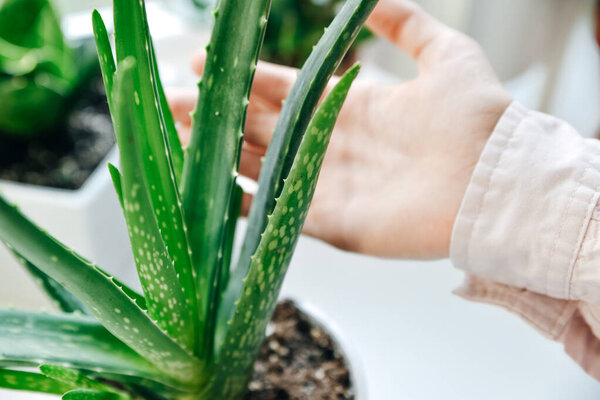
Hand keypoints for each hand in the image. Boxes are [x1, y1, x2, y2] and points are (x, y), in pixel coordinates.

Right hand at [169, 0, 511, 258]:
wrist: (493, 179)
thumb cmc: (474, 117)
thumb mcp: (443, 54)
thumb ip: (405, 22)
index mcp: (350, 107)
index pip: (284, 89)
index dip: (244, 76)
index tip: (203, 62)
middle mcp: (332, 145)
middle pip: (261, 127)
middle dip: (216, 113)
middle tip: (171, 100)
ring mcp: (327, 185)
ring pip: (259, 165)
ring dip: (219, 152)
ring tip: (177, 135)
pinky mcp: (329, 223)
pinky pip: (275, 211)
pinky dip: (241, 200)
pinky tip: (208, 187)